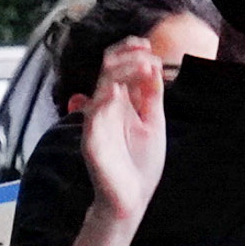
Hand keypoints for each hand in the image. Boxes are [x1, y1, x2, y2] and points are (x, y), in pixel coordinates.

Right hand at [78, 47, 169, 219]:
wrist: (131, 198)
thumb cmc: (140, 163)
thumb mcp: (153, 122)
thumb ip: (151, 96)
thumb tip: (153, 65)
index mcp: (120, 101)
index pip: (117, 65)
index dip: (129, 51)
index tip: (148, 47)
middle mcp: (106, 107)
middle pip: (107, 69)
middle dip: (127, 55)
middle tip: (148, 54)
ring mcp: (97, 123)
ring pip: (102, 85)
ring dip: (123, 71)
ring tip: (146, 66)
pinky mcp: (91, 140)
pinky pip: (93, 114)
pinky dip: (105, 98)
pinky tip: (120, 90)